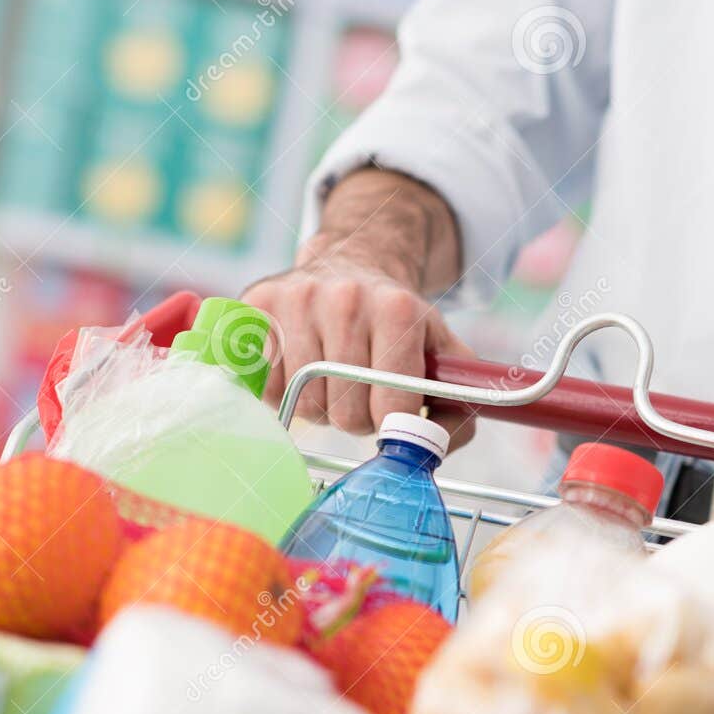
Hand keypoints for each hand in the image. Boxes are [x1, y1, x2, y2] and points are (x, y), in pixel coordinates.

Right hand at [243, 245, 475, 443]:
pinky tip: (300, 368)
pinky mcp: (256, 306)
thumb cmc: (399, 323)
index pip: (392, 406)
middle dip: (357, 418)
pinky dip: (284, 393)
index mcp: (398, 310)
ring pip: (304, 405)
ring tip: (333, 380)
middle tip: (362, 395)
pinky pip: (266, 386)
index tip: (393, 411)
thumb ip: (457, 405)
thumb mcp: (443, 354)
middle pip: (346, 412)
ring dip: (321, 407)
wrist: (350, 264)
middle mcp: (345, 299)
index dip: (393, 422)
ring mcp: (296, 299)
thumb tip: (432, 448)